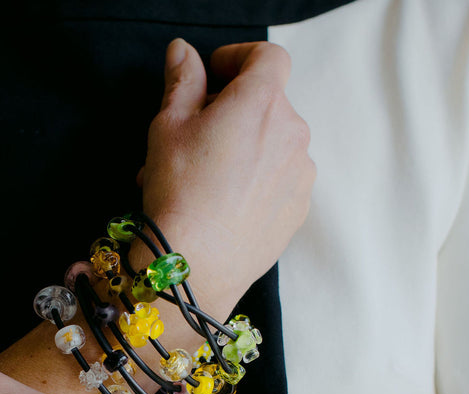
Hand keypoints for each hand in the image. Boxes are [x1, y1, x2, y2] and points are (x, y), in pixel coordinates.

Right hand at [140, 39, 315, 308]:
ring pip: (273, 144)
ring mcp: (301, 173)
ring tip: (202, 177)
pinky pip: (280, 179)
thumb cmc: (179, 192)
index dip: (240, 58)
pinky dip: (257, 180)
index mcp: (261, 102)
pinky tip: (223, 202)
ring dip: (245, 147)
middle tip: (195, 134)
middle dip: (235, 109)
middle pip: (269, 103)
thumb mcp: (167, 126)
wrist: (196, 265)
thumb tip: (184, 53)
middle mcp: (292, 133)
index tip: (215, 73)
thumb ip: (182, 81)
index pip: (268, 57)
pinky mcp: (299, 207)